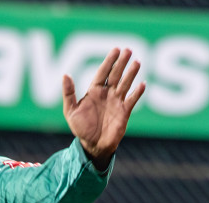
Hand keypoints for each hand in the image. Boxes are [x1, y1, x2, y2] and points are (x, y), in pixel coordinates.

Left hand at [63, 48, 145, 170]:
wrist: (92, 145)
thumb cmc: (80, 128)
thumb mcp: (70, 111)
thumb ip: (68, 93)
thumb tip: (65, 74)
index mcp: (95, 91)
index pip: (103, 72)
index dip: (109, 61)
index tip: (116, 50)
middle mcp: (107, 94)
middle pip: (116, 75)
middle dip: (122, 63)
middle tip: (128, 50)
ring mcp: (117, 102)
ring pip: (125, 84)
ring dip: (131, 74)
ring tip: (137, 62)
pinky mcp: (124, 112)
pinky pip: (132, 100)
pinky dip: (137, 93)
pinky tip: (143, 84)